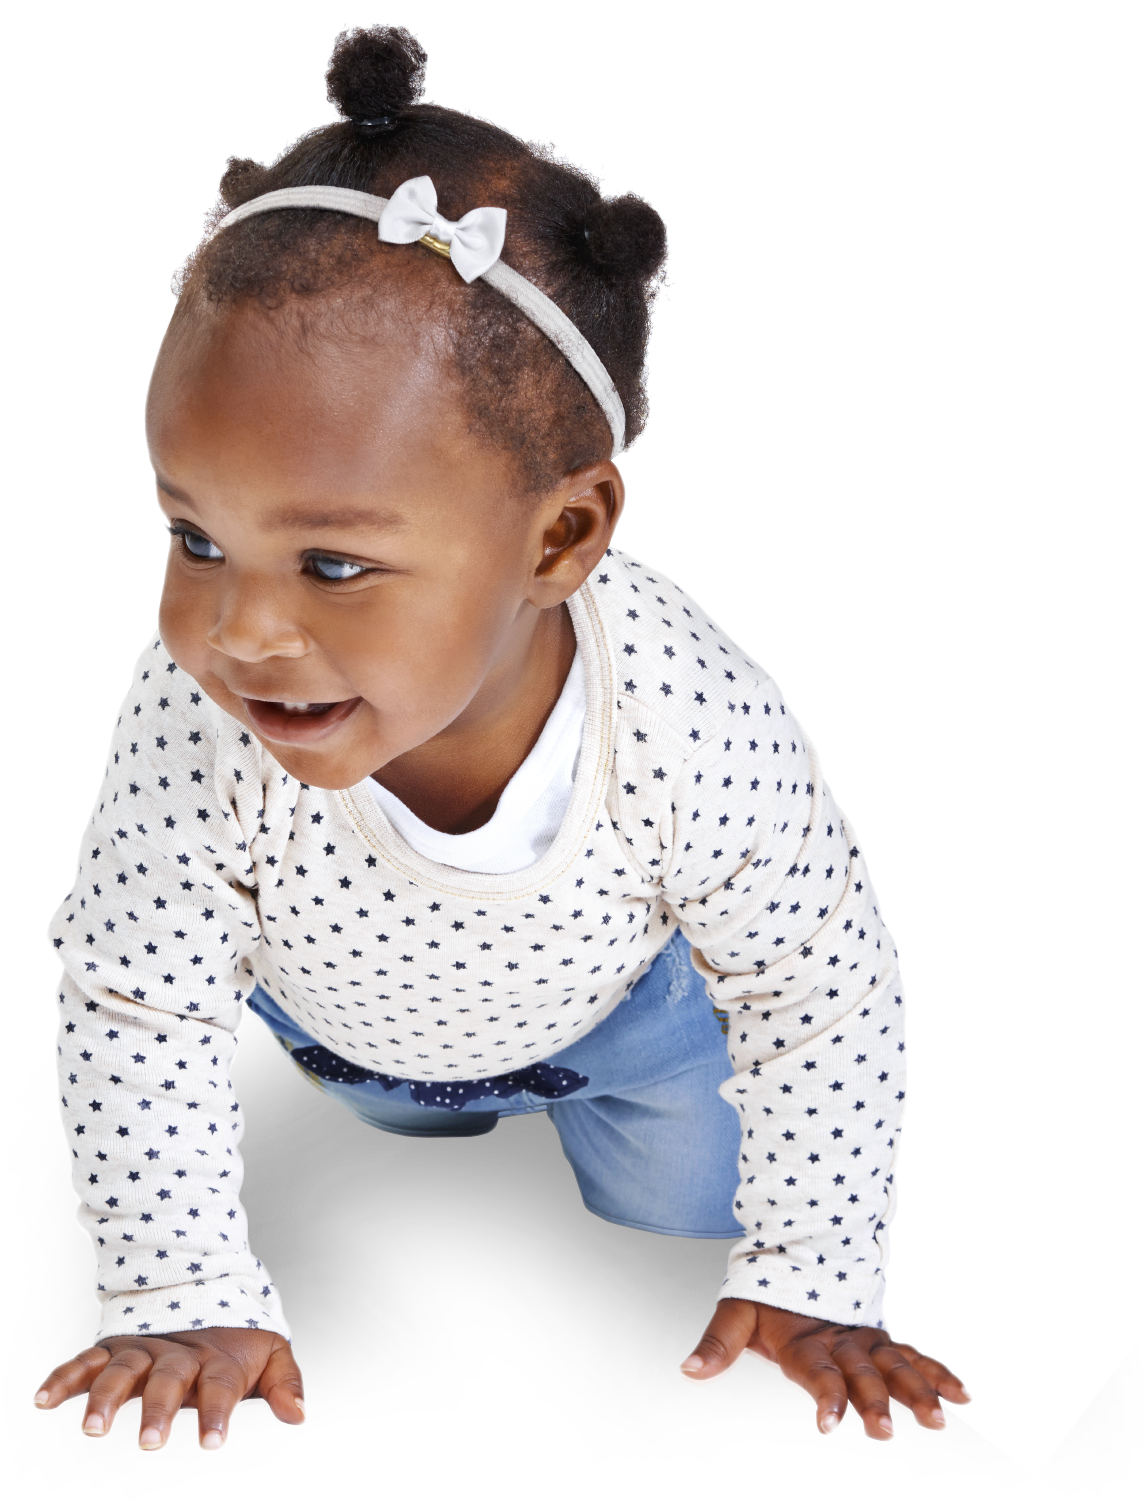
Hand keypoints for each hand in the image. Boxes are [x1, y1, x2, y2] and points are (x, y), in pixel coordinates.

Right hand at [30, 1327, 304, 1456]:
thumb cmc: (238, 1348)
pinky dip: (62, 1379)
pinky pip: (84, 1364)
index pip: (221, 1388)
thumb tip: (299, 1420)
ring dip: (105, 1399)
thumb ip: (286, 1386)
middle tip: (150, 1448)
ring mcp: (141, 1352)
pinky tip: (41, 1403)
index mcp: (218, 1360)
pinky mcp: (110, 1353)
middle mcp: (176, 1355)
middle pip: (167, 1380)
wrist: (203, 1297)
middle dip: (157, 1412)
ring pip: (121, 1371)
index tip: (213, 1449)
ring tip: (91, 1432)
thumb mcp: (271, 1357)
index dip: (218, 1416)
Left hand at [678, 1298, 972, 1443]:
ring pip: (896, 1368)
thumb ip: (717, 1347)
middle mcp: (840, 1343)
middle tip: (888, 1436)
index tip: (830, 1430)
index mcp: (804, 1343)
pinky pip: (914, 1357)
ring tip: (938, 1423)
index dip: (824, 1399)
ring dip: (918, 1393)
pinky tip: (963, 1396)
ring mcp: (865, 1342)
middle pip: (862, 1376)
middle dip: (877, 1405)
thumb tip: (686, 1372)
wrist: (795, 1254)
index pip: (817, 1374)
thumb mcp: (735, 1315)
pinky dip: (938, 1373)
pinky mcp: (882, 1343)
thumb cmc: (762, 1296)